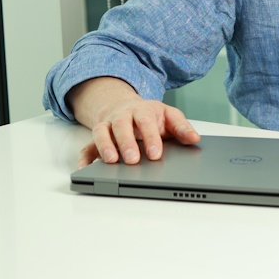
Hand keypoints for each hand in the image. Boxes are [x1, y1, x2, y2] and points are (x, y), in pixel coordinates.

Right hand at [68, 77, 200, 168]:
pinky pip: (86, 147)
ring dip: (105, 146)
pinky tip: (84, 170)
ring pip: (101, 132)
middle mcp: (122, 117)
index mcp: (141, 110)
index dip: (151, 137)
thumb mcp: (169, 116)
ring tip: (112, 162)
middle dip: (127, 142)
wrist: (128, 108)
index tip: (156, 153)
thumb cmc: (150, 116)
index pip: (145, 121)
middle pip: (121, 126)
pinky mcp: (96, 139)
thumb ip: (181, 127)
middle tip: (134, 159)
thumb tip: (194, 139)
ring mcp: (107, 127)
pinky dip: (84, 158)